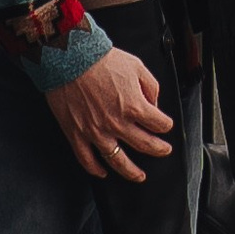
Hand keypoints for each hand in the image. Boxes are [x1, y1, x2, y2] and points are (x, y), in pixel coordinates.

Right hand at [47, 44, 174, 182]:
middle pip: (145, 145)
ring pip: (118, 161)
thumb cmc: (101, 59)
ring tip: (139, 176)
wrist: (69, 57)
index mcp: (134, 106)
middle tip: (163, 151)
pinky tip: (103, 172)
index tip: (164, 124)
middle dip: (159, 150)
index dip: (165, 124)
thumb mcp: (136, 66)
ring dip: (132, 172)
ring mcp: (96, 132)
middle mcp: (117, 123)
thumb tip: (153, 104)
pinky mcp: (76, 134)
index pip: (160, 124)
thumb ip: (151, 87)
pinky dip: (96, 169)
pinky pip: (87, 159)